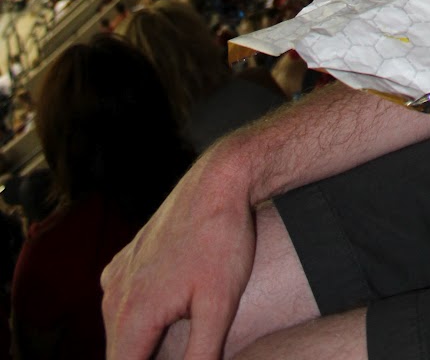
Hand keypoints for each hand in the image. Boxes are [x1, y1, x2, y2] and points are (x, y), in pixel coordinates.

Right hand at [102, 149, 254, 359]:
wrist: (220, 180)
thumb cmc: (223, 240)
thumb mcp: (219, 307)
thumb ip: (202, 356)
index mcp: (133, 314)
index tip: (180, 356)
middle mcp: (113, 296)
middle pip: (121, 355)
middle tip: (191, 348)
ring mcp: (116, 275)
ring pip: (122, 332)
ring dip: (145, 345)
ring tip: (182, 338)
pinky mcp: (125, 260)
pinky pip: (124, 304)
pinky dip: (143, 319)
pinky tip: (174, 313)